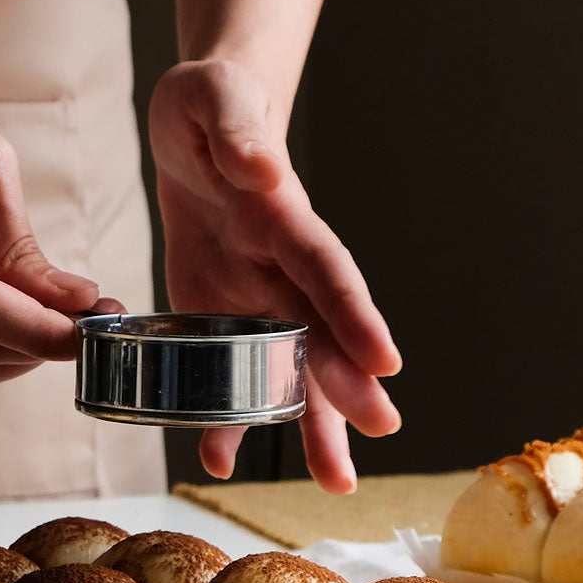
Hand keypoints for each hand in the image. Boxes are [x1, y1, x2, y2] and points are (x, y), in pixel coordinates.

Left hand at [149, 59, 401, 492]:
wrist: (198, 129)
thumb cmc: (209, 109)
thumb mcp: (211, 101)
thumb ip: (236, 130)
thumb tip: (263, 170)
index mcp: (282, 217)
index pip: (324, 269)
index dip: (352, 314)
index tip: (384, 361)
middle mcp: (281, 267)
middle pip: (322, 334)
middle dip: (347, 385)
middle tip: (377, 436)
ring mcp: (257, 297)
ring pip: (292, 369)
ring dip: (310, 424)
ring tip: (334, 481)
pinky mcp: (223, 316)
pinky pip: (231, 373)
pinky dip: (227, 417)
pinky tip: (221, 458)